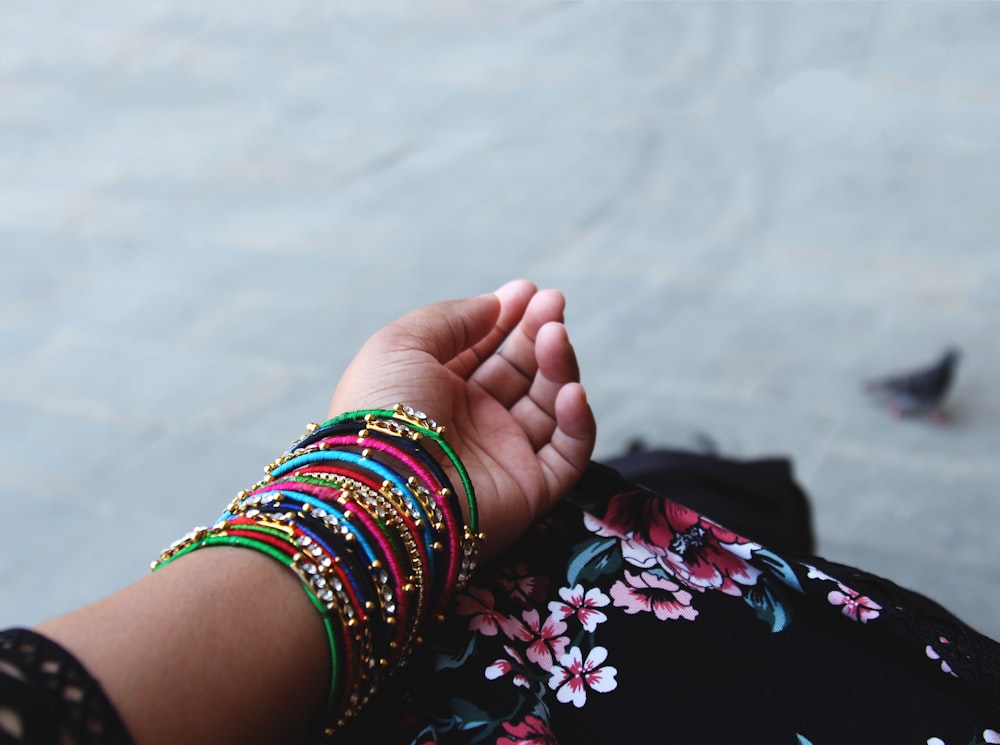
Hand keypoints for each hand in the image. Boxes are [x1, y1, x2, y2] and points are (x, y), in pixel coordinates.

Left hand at [328, 279, 595, 557]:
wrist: (388, 490)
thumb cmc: (382, 414)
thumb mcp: (399, 346)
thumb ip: (450, 319)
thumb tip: (494, 304)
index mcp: (436, 390)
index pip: (483, 349)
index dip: (507, 318)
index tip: (528, 291)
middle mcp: (471, 422)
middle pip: (519, 371)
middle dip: (538, 333)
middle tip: (553, 303)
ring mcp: (503, 454)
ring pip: (548, 404)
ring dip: (558, 366)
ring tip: (555, 336)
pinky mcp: (531, 489)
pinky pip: (568, 453)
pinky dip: (578, 421)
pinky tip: (571, 390)